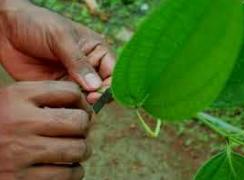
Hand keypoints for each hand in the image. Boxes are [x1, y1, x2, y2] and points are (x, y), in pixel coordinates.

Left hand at [0, 0, 114, 102]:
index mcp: (97, 51)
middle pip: (104, 89)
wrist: (6, 30)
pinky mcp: (59, 88)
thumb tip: (95, 87)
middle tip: (87, 100)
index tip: (98, 93)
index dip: (110, 85)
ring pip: (88, 99)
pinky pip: (70, 102)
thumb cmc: (37, 24)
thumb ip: (78, 62)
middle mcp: (89, 67)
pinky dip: (69, 108)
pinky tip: (63, 107)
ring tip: (74, 105)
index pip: (114, 72)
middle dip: (99, 97)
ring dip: (84, 105)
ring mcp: (74, 79)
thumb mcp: (60, 38)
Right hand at [0, 81, 90, 179]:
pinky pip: (67, 175)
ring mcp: (20, 153)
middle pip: (79, 121)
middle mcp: (20, 123)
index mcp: (17, 97)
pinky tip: (65, 168)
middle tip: (80, 132)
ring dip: (81, 151)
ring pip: (77, 150)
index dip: (82, 102)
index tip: (81, 111)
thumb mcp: (12, 100)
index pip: (70, 92)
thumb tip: (86, 107)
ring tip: (74, 151)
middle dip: (85, 128)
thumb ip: (45, 98)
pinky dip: (73, 172)